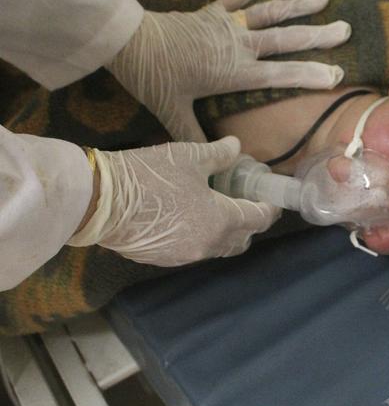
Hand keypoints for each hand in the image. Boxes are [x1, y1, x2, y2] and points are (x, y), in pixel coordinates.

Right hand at [68, 137, 279, 264]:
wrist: (99, 201)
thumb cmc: (150, 175)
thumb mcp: (189, 156)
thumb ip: (219, 154)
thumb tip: (236, 145)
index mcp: (221, 221)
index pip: (258, 219)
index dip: (270, 208)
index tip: (272, 198)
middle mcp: (207, 245)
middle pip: (242, 240)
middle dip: (251, 224)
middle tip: (246, 202)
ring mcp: (184, 256)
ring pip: (218, 248)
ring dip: (226, 233)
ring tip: (219, 209)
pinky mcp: (163, 259)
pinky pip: (193, 251)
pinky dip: (201, 237)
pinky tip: (190, 219)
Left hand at [106, 0, 350, 141]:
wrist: (129, 40)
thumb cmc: (154, 78)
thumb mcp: (174, 112)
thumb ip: (196, 137)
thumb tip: (215, 159)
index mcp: (234, 72)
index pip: (280, 75)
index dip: (309, 75)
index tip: (335, 74)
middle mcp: (238, 46)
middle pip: (284, 40)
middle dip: (317, 36)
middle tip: (345, 29)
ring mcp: (226, 25)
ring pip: (268, 14)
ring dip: (296, 6)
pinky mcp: (211, 12)